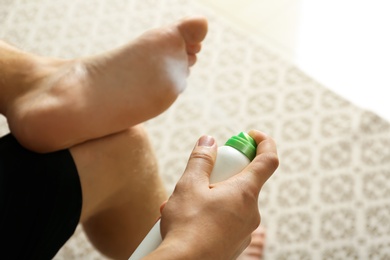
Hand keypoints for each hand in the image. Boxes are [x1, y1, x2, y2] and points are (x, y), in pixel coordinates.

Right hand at [157, 130, 277, 258]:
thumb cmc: (187, 226)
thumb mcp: (189, 185)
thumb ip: (201, 160)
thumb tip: (209, 141)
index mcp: (245, 192)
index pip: (268, 159)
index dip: (263, 142)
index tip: (251, 136)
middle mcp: (251, 211)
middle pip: (244, 180)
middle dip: (222, 173)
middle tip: (200, 177)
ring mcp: (245, 230)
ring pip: (232, 201)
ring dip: (212, 196)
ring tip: (185, 204)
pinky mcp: (235, 243)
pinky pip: (228, 220)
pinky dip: (213, 214)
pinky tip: (190, 221)